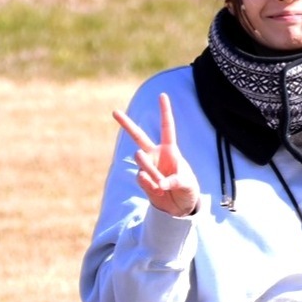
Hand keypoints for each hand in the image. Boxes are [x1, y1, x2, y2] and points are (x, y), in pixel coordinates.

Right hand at [113, 93, 199, 216]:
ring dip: (151, 171)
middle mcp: (155, 155)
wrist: (179, 206)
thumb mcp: (187, 184)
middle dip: (126, 124)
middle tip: (114, 112)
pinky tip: (159, 192)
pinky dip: (151, 186)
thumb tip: (160, 184)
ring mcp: (147, 167)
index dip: (165, 112)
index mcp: (170, 150)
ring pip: (141, 161)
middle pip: (138, 137)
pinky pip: (142, 178)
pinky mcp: (143, 180)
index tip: (162, 95)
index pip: (167, 128)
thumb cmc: (187, 189)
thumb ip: (175, 181)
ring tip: (162, 184)